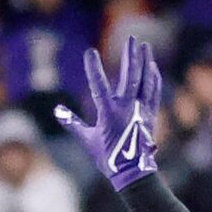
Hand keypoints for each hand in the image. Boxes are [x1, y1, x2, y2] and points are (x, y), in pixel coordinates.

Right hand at [53, 39, 160, 191]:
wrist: (133, 173)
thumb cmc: (108, 158)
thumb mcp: (87, 140)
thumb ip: (72, 123)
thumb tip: (57, 111)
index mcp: (108, 113)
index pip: (98, 85)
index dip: (93, 68)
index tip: (90, 52)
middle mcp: (126, 108)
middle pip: (130, 76)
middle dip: (130, 56)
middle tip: (131, 38)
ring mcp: (141, 110)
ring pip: (145, 81)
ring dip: (145, 62)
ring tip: (145, 46)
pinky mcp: (150, 115)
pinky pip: (153, 92)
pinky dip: (153, 78)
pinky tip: (153, 68)